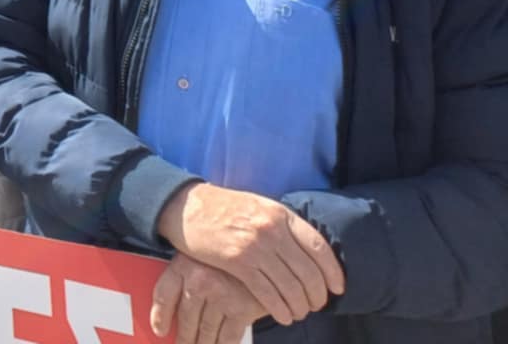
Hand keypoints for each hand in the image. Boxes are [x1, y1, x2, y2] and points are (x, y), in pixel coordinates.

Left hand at [151, 254, 266, 343]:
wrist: (265, 256)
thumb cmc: (229, 259)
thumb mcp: (203, 257)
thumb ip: (186, 278)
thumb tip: (171, 309)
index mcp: (184, 265)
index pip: (163, 295)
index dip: (159, 316)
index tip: (160, 331)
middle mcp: (200, 280)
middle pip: (185, 319)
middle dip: (184, 338)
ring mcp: (221, 296)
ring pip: (206, 331)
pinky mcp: (242, 309)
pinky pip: (227, 338)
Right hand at [157, 182, 343, 326]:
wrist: (184, 205)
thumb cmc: (222, 208)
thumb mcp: (258, 206)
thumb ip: (282, 226)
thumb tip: (308, 252)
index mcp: (280, 214)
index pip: (319, 247)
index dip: (332, 272)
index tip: (337, 288)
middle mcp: (271, 229)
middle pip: (308, 272)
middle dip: (317, 295)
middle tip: (316, 306)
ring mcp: (254, 246)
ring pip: (290, 286)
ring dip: (299, 306)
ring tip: (299, 313)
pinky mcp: (237, 261)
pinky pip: (267, 293)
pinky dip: (280, 308)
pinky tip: (283, 316)